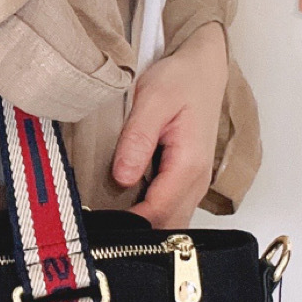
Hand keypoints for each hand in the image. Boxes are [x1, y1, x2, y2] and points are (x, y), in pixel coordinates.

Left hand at [111, 25, 228, 229]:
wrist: (203, 71)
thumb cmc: (180, 80)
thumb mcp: (152, 100)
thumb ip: (137, 139)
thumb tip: (123, 177)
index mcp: (188, 164)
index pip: (157, 211)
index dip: (129, 223)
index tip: (99, 223)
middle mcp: (197, 181)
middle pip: (167, 225)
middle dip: (137, 230)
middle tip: (101, 225)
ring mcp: (195, 184)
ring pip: (171, 223)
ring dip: (145, 224)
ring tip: (111, 217)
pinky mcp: (189, 181)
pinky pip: (172, 210)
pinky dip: (152, 214)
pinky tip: (129, 205)